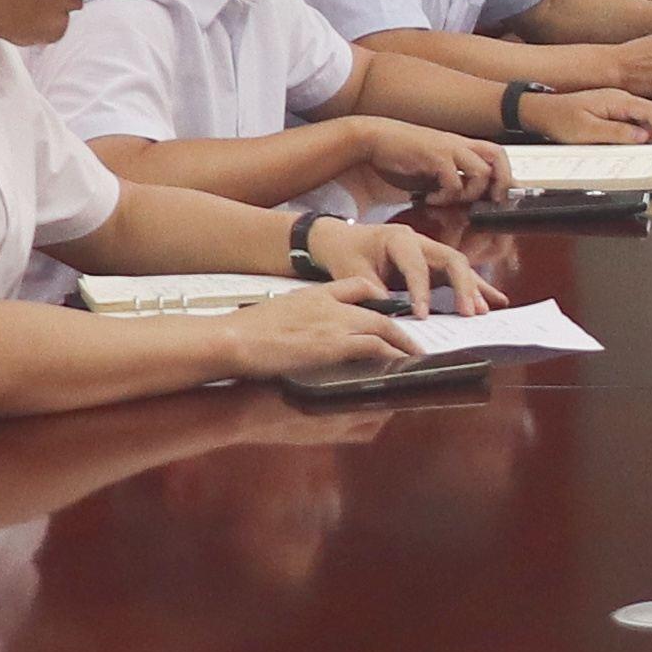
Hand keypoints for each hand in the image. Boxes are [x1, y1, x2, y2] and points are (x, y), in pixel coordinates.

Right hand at [221, 289, 421, 381]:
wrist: (234, 338)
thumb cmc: (247, 331)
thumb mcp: (278, 312)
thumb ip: (301, 316)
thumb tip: (305, 332)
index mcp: (318, 294)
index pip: (358, 285)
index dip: (378, 298)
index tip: (390, 311)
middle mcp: (332, 305)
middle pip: (379, 311)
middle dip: (401, 328)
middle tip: (416, 341)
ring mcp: (335, 324)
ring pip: (384, 328)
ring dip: (404, 344)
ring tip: (417, 357)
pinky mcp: (334, 345)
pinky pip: (374, 347)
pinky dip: (391, 355)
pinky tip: (400, 366)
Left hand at [316, 220, 500, 316]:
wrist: (342, 240)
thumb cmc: (347, 254)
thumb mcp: (352, 273)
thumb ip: (373, 292)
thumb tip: (393, 316)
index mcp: (398, 239)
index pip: (417, 266)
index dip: (421, 292)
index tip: (422, 316)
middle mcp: (421, 241)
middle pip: (452, 259)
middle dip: (463, 286)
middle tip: (468, 313)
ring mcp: (431, 251)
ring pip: (460, 267)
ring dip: (474, 289)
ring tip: (484, 312)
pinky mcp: (435, 264)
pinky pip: (459, 275)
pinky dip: (476, 288)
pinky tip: (494, 302)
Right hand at [347, 119, 509, 202]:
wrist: (374, 138)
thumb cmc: (400, 154)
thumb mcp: (431, 167)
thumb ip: (449, 178)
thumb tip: (464, 200)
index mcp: (461, 145)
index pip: (496, 154)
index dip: (504, 175)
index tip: (499, 197)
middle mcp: (459, 144)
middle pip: (498, 156)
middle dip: (500, 182)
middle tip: (488, 201)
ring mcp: (447, 148)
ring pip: (481, 172)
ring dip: (469, 194)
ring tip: (449, 200)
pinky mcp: (434, 155)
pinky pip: (453, 181)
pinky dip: (445, 196)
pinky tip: (430, 199)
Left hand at [528, 86, 651, 145]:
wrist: (539, 110)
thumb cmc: (559, 118)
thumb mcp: (588, 130)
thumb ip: (618, 132)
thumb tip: (643, 136)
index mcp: (616, 99)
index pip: (651, 111)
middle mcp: (618, 98)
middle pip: (650, 113)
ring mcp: (614, 103)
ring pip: (641, 116)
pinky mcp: (608, 110)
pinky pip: (630, 119)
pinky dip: (639, 131)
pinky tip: (639, 143)